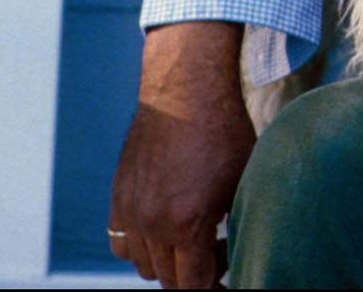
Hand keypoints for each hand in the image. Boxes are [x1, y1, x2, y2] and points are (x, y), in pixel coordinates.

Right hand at [109, 22, 254, 287]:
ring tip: (194, 242)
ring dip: (168, 264)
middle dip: (196, 276)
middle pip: (169, 280)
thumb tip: (242, 247)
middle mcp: (152, 223)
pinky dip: (141, 246)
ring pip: (143, 265)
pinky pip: (121, 242)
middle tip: (219, 258)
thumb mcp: (244, 178)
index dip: (215, 288)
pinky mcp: (118, 196)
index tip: (230, 281)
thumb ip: (237, 219)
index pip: (195, 285)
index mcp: (187, 222)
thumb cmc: (224, 131)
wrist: (185, 91)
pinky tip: (164, 229)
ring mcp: (130, 211)